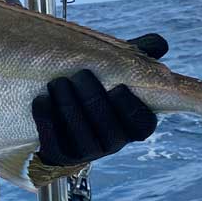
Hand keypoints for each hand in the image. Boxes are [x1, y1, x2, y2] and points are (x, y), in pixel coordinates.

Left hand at [31, 33, 166, 166]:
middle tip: (80, 75)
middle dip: (93, 101)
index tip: (117, 87)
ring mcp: (86, 153)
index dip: (130, 109)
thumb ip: (137, 56)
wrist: (63, 108)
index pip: (142, 126)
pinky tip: (42, 99)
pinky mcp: (61, 156)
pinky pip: (54, 144)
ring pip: (82, 138)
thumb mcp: (116, 69)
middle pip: (109, 130)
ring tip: (58, 82)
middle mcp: (113, 143)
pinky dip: (47, 120)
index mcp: (132, 125)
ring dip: (69, 108)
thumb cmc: (97, 85)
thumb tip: (159, 44)